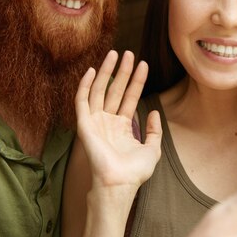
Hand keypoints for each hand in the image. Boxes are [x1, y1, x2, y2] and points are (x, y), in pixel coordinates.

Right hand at [75, 50, 161, 190]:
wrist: (120, 183)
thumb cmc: (135, 172)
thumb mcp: (152, 149)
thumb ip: (154, 130)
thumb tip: (153, 111)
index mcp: (121, 127)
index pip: (129, 97)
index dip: (137, 81)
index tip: (144, 64)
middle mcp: (107, 122)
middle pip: (115, 90)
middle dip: (122, 71)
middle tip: (129, 53)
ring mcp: (95, 122)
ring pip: (99, 90)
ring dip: (105, 72)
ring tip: (115, 54)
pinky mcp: (84, 125)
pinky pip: (82, 101)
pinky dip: (84, 86)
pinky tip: (91, 70)